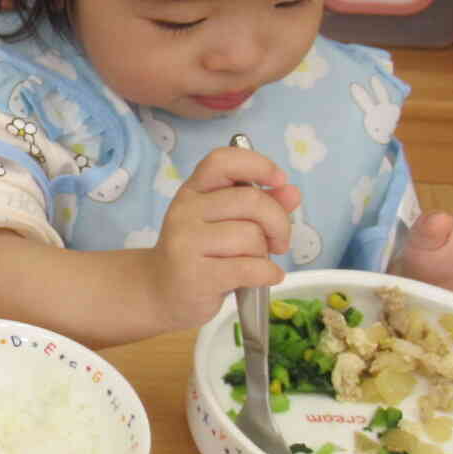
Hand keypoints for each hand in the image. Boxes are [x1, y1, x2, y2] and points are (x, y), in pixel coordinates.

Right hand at [145, 145, 303, 330]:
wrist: (160, 293)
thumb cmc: (199, 255)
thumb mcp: (226, 223)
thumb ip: (260, 205)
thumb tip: (292, 193)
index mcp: (193, 191)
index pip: (222, 161)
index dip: (258, 164)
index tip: (279, 180)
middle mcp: (185, 210)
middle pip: (251, 201)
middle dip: (279, 222)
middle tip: (278, 241)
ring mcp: (187, 242)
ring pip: (252, 236)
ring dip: (265, 254)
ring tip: (256, 263)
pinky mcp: (196, 275)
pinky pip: (250, 268)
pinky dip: (268, 273)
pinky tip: (266, 276)